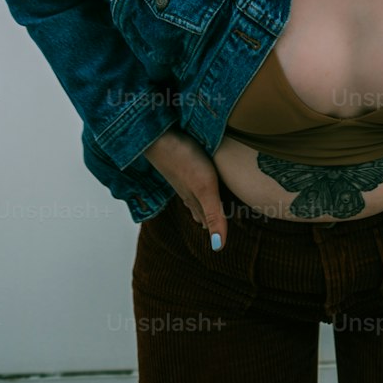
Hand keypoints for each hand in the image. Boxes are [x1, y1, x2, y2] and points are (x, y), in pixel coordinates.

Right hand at [141, 127, 227, 250]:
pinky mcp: (181, 162)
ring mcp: (183, 177)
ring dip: (205, 206)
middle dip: (212, 220)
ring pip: (196, 197)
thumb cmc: (184, 160)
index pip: (209, 222)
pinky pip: (193, 179)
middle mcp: (189, 191)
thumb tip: (218, 247)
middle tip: (220, 229)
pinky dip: (199, 187)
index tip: (223, 242)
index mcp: (195, 201)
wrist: (159, 135)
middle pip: (203, 211)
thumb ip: (214, 215)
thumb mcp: (205, 188)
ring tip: (211, 211)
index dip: (217, 231)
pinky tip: (197, 180)